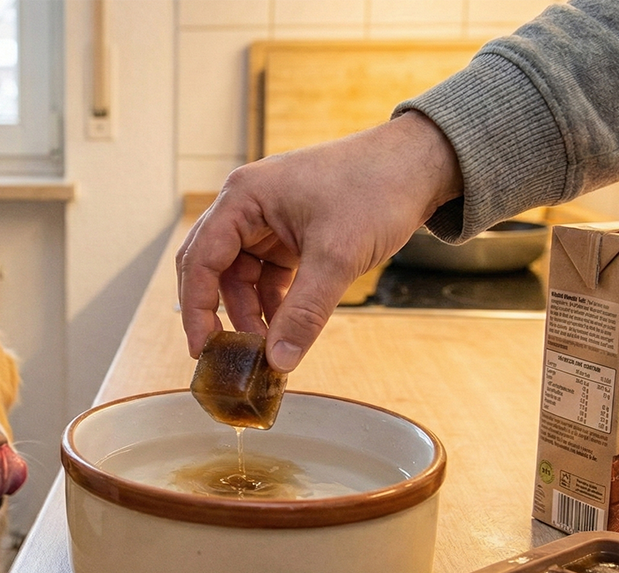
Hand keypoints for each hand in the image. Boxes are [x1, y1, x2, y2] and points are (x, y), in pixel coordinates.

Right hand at [175, 111, 462, 371]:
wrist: (421, 163)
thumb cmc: (377, 188)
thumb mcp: (337, 256)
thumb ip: (304, 312)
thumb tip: (279, 361)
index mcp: (244, 197)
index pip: (201, 259)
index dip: (197, 308)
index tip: (203, 349)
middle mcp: (246, 204)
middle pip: (212, 268)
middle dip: (218, 313)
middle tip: (224, 355)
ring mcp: (267, 218)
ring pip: (240, 276)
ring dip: (250, 312)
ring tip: (265, 348)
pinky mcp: (289, 231)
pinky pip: (266, 273)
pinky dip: (272, 302)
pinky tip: (284, 328)